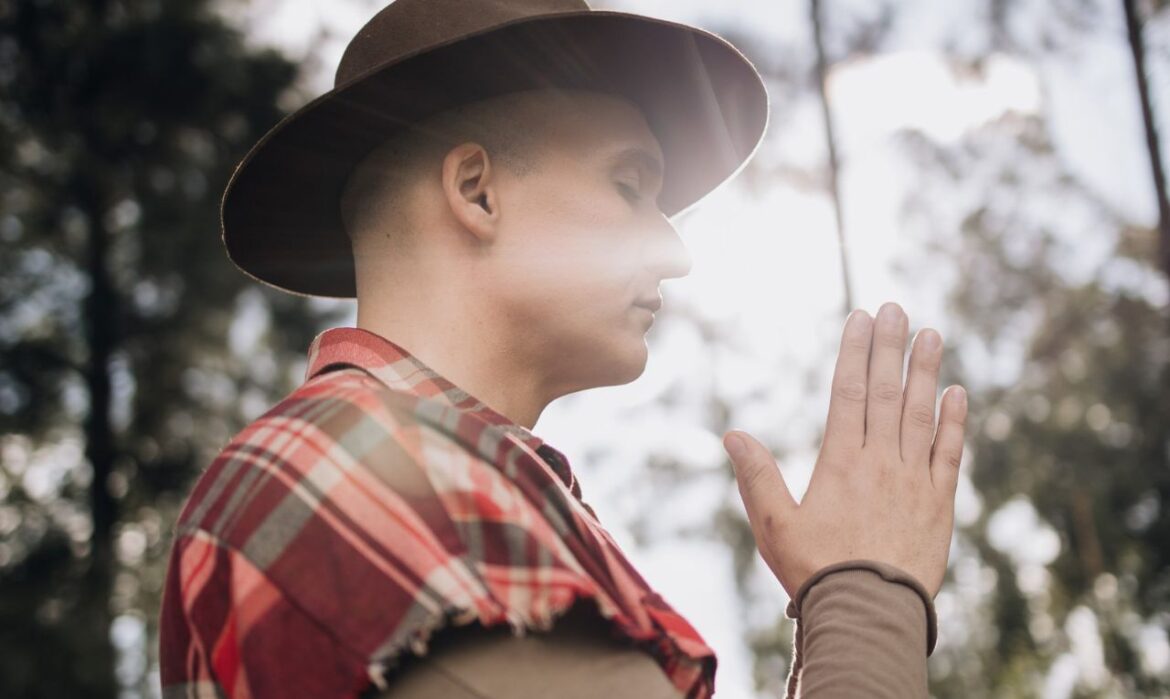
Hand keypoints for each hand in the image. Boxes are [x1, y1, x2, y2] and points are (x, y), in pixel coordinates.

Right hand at [723, 302, 966, 598]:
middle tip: (896, 308)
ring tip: (931, 334)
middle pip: (887, 392)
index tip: (860, 317)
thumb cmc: (816, 571)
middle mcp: (880, 461)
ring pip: (922, 414)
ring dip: (926, 372)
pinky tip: (958, 394)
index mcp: (840, 462)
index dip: (854, 352)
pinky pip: (950, 454)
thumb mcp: (773, 525)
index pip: (849, 392)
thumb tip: (733, 434)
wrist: (870, 614)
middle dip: (890, 347)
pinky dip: (954, 422)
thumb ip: (756, 476)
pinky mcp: (939, 504)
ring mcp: (914, 480)